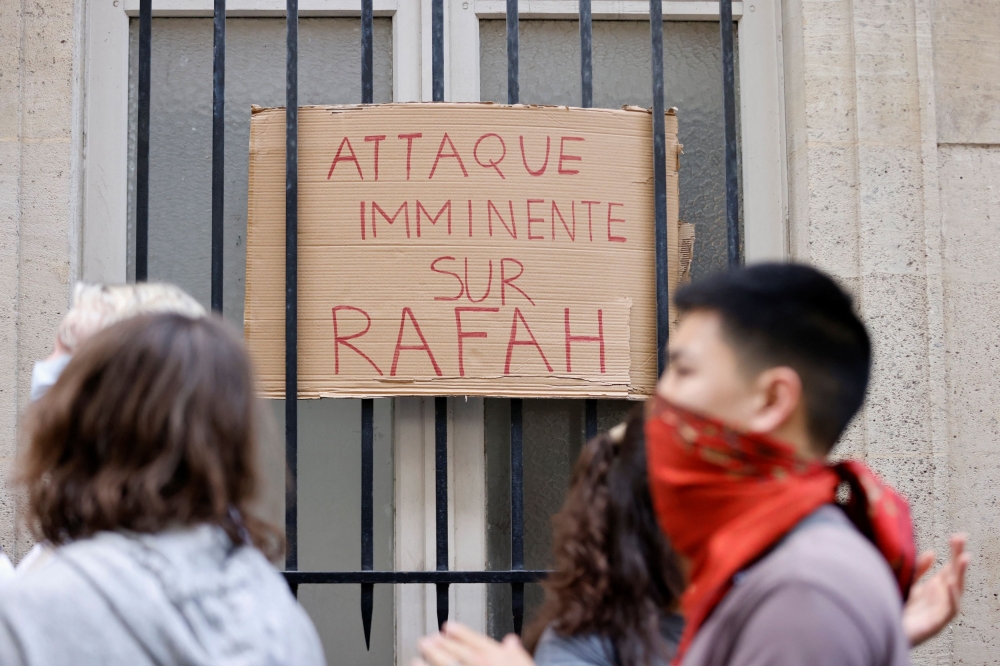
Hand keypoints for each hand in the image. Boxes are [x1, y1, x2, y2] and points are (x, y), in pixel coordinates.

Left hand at [412, 622, 534, 665]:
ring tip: (420, 652)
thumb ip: (516, 655)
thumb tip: (511, 642)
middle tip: (429, 639)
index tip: (448, 628)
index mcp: (495, 659)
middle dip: (441, 644)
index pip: (474, 640)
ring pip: (446, 665)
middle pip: (456, 652)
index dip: (460, 632)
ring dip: (432, 658)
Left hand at [903, 533, 968, 646]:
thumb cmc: (896, 610)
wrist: (881, 632)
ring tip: (963, 557)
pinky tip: (948, 582)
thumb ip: (918, 570)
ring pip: (955, 591)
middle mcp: (938, 598)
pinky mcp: (934, 624)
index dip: (954, 552)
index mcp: (933, 588)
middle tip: (961, 539)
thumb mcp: (907, 585)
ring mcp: (938, 611)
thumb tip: (932, 552)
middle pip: (953, 575)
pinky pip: (949, 610)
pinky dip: (951, 597)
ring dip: (960, 574)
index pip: (948, 567)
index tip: (957, 536)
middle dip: (958, 557)